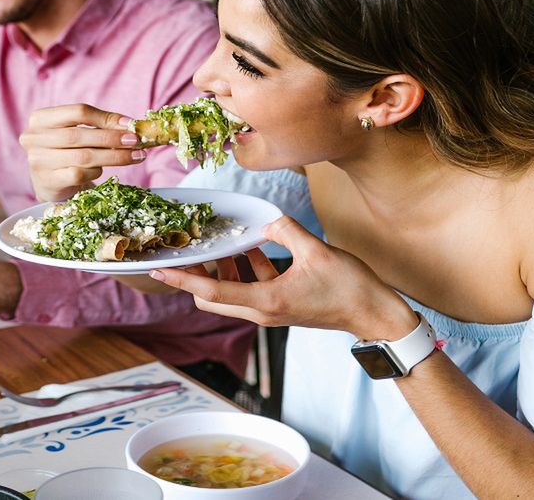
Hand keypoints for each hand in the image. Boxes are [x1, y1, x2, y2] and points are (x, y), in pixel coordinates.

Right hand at [18, 103, 145, 200]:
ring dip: (113, 157)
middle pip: (80, 135)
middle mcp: (34, 138)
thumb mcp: (77, 132)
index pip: (78, 112)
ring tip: (135, 156)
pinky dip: (95, 172)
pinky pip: (79, 174)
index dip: (106, 118)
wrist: (50, 183)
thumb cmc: (66, 152)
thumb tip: (130, 125)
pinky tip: (103, 171)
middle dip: (112, 138)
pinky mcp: (47, 182)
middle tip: (136, 141)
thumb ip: (98, 125)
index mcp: (40, 118)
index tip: (130, 124)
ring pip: (83, 156)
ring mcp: (38, 161)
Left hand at [151, 216, 417, 339]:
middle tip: (191, 247)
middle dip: (198, 272)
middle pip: (212, 296)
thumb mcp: (316, 251)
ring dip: (223, 269)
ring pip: (230, 292)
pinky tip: (251, 246)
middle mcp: (262, 310)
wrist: (373, 314)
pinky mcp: (280, 304)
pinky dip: (245, 268)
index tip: (159, 268)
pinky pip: (251, 286)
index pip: (212, 292)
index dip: (183, 278)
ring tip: (223, 241)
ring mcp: (270, 309)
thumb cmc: (349, 287)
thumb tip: (266, 220)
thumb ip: (285, 230)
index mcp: (266, 301)